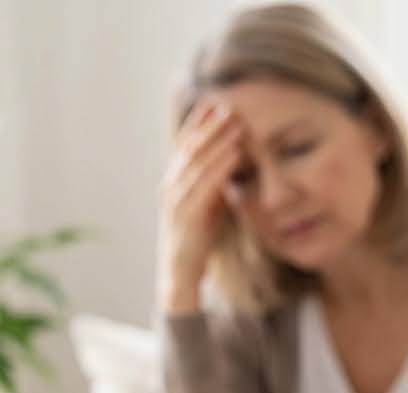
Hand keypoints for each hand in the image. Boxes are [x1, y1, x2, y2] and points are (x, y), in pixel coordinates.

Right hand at [156, 101, 245, 314]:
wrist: (181, 275)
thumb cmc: (197, 240)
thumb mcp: (207, 205)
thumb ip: (215, 183)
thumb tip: (233, 160)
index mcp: (173, 182)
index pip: (184, 145)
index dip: (198, 123)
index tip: (215, 103)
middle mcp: (170, 186)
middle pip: (190, 147)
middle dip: (210, 125)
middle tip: (230, 105)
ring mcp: (175, 200)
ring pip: (197, 162)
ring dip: (218, 140)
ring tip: (237, 123)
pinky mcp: (186, 215)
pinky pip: (205, 184)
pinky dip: (221, 166)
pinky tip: (236, 153)